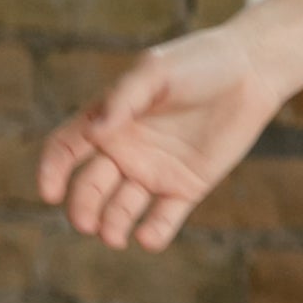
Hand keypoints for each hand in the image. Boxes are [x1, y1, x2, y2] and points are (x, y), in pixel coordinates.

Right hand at [38, 21, 288, 251]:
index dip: (52, 172)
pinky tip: (149, 239)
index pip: (65, 150)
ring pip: (122, 208)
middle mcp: (125, 151)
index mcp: (108, 121)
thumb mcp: (155, 71)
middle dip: (84, 208)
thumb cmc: (198, 63)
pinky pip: (164, 218)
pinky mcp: (187, 187)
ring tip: (114, 237)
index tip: (50, 193)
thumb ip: (124, 98)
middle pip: (91, 187)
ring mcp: (155, 171)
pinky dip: (154, 233)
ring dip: (112, 225)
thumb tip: (95, 131)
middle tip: (87, 224)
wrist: (251, 73)